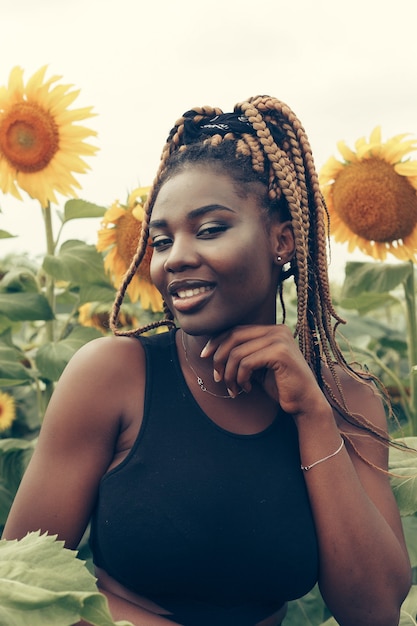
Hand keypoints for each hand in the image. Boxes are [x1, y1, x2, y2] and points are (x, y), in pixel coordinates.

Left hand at [201, 325, 326, 416]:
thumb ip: (242, 354)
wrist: (304, 403)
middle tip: (217, 378)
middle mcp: (277, 330)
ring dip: (230, 374)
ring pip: (237, 352)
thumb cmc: (280, 386)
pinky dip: (241, 378)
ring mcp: (280, 339)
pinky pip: (247, 363)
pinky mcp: (280, 353)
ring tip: (233, 388)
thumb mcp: (257, 366)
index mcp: (272, 330)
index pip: (236, 330)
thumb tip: (212, 349)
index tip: (205, 356)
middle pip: (234, 337)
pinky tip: (248, 388)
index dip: (217, 342)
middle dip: (219, 358)